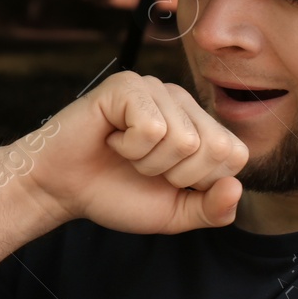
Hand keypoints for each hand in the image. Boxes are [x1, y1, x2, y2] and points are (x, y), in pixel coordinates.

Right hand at [24, 71, 246, 233]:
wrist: (62, 188)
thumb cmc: (115, 193)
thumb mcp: (173, 213)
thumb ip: (212, 210)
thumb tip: (235, 187)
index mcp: (198, 125)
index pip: (235, 154)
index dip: (200, 182)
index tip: (166, 179)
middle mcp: (182, 101)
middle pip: (216, 147)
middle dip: (176, 174)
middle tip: (143, 167)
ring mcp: (155, 88)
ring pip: (183, 140)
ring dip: (147, 163)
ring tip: (124, 153)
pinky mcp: (128, 85)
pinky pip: (152, 128)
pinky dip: (129, 148)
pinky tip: (111, 139)